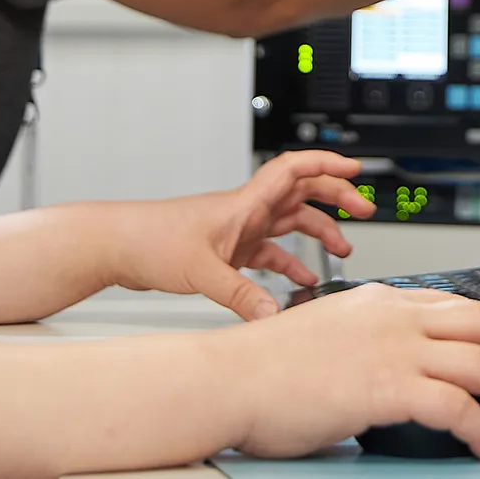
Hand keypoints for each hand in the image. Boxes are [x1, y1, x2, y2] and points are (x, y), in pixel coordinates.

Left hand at [98, 151, 369, 319]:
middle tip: (362, 212)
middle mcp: (245, 212)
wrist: (117, 245)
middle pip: (302, 195)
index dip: (328, 164)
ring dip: (318, 233)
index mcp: (243, 204)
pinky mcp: (227, 250)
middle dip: (335, 199)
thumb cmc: (149, 240)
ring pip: (289, 224)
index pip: (294, 170)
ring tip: (341, 251)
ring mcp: (237, 230)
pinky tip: (298, 283)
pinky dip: (288, 265)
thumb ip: (239, 295)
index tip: (357, 170)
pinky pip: (269, 253)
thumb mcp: (201, 271)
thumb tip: (271, 314)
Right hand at [221, 284, 479, 459]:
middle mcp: (394, 315)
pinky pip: (458, 406)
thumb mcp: (333, 338)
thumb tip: (415, 379)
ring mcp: (391, 347)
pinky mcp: (384, 386)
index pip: (466, 306)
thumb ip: (376, 346)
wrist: (224, 380)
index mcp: (383, 300)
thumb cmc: (264, 371)